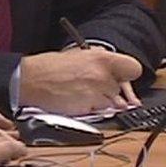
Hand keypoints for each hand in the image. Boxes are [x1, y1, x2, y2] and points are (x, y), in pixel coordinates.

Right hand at [19, 48, 142, 113]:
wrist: (31, 80)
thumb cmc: (50, 67)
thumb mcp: (79, 54)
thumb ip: (99, 63)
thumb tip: (113, 71)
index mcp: (101, 57)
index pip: (134, 68)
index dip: (128, 75)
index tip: (123, 78)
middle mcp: (102, 74)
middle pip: (121, 89)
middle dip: (112, 91)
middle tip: (98, 88)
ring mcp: (97, 92)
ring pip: (112, 103)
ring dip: (102, 101)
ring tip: (83, 93)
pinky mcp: (89, 107)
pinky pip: (100, 112)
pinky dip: (93, 109)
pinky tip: (79, 100)